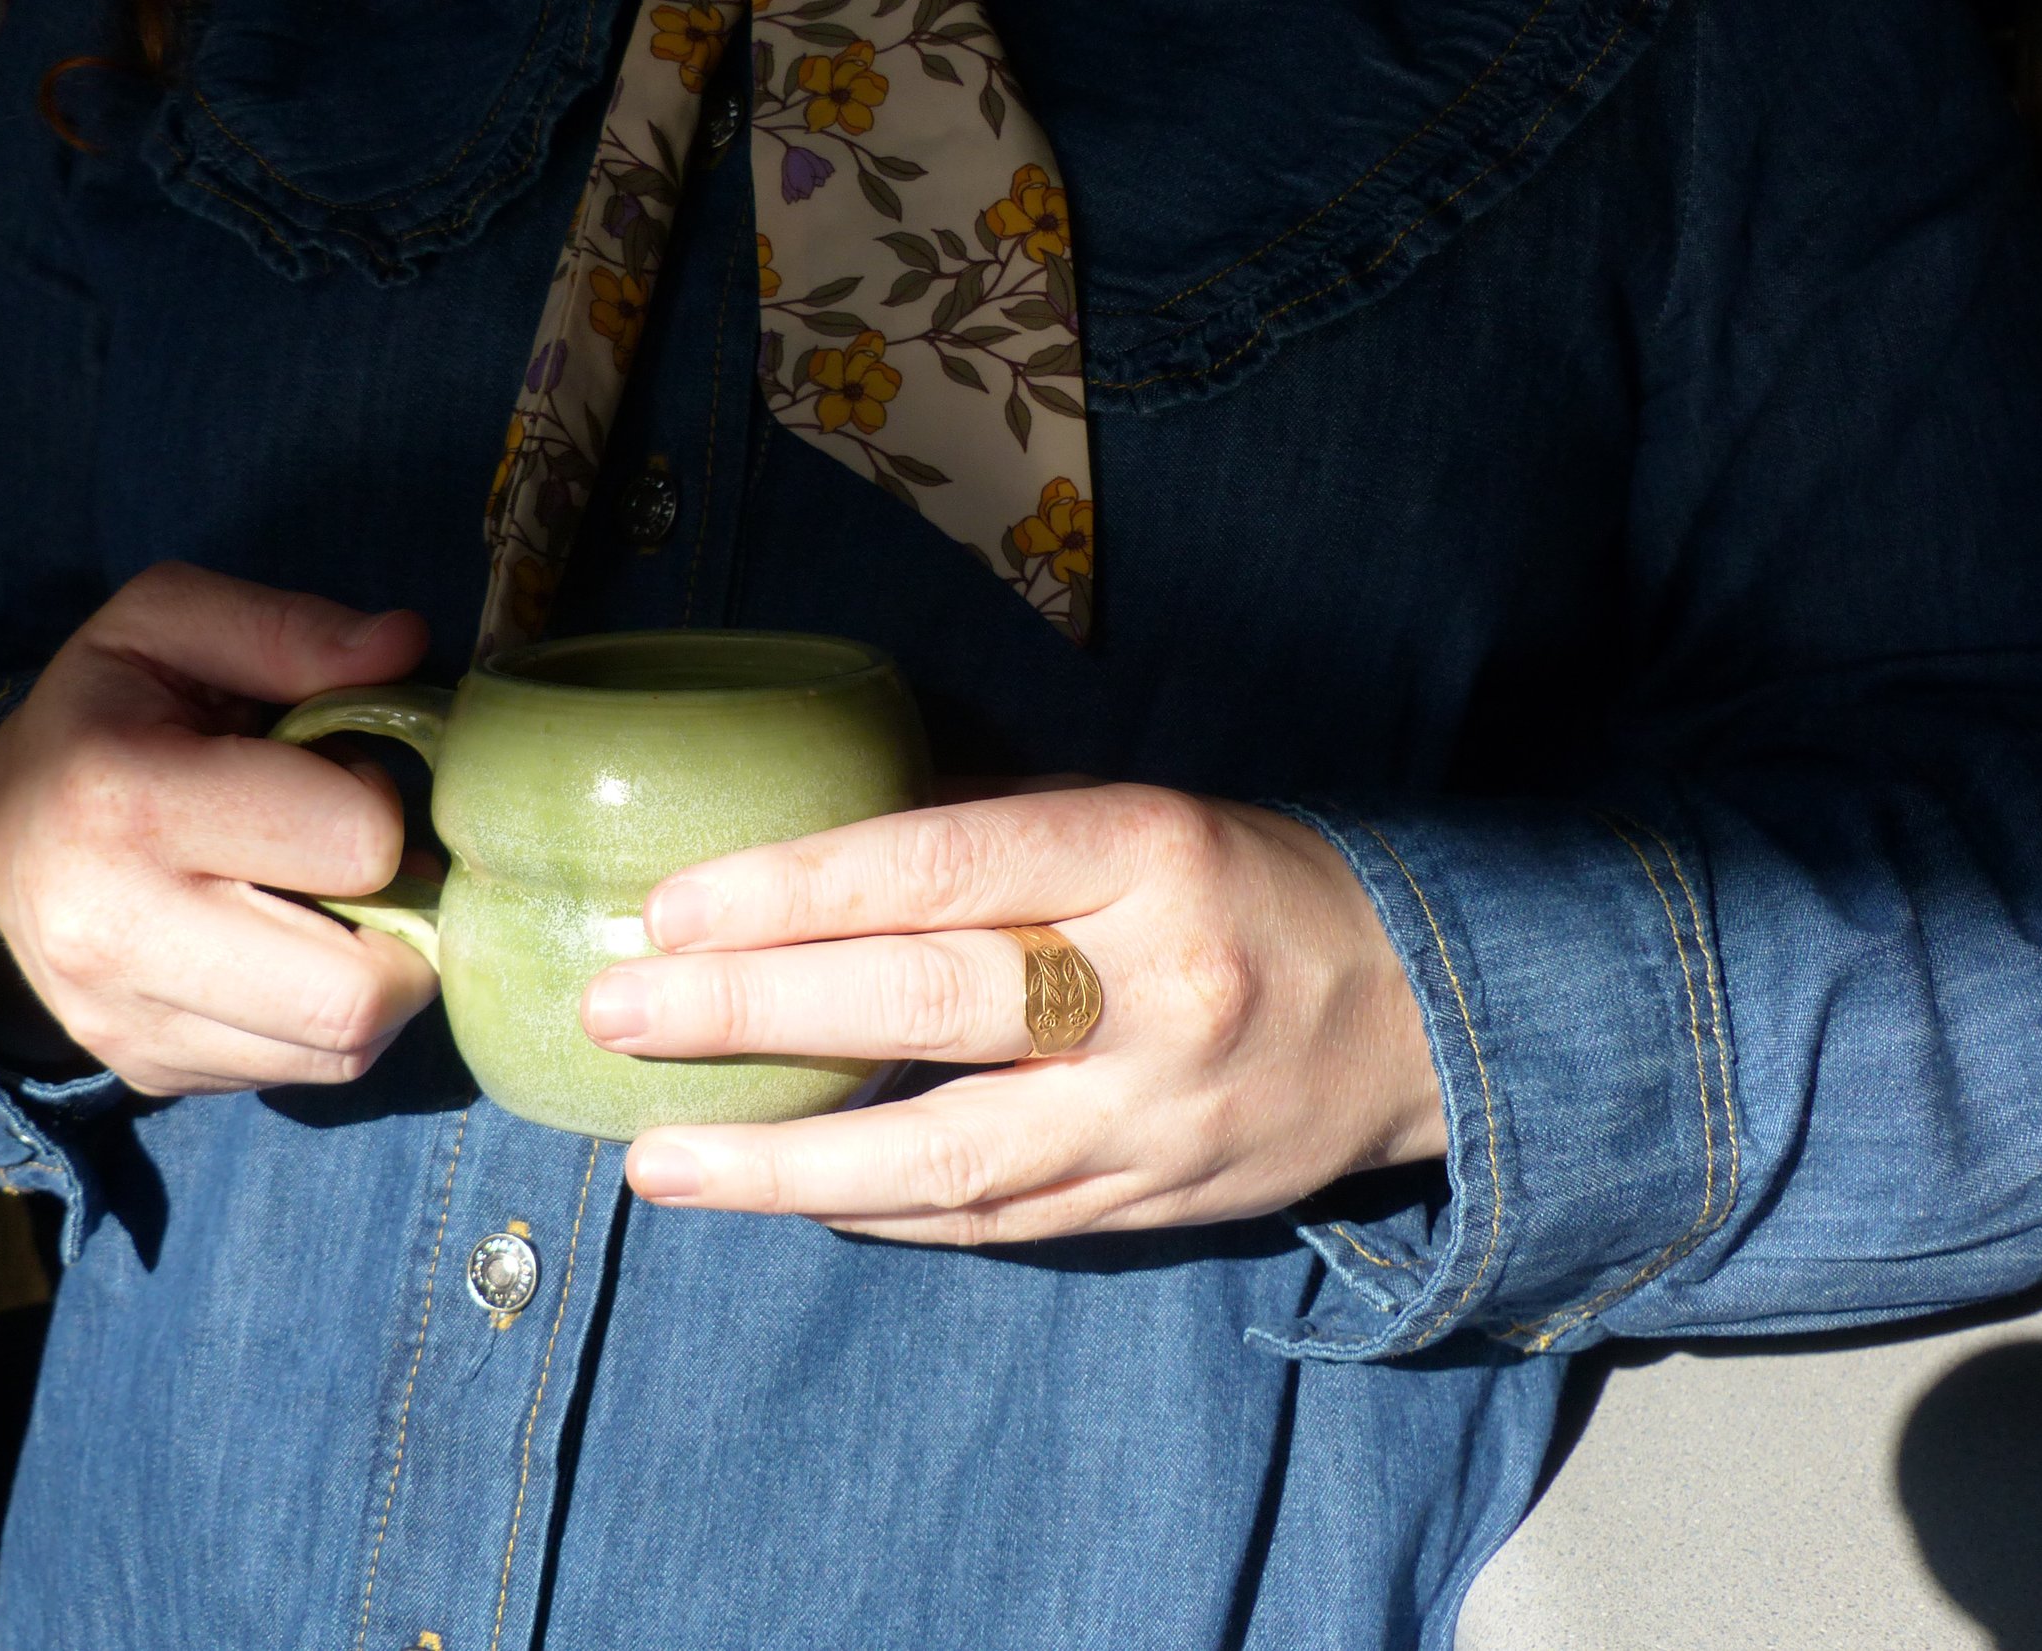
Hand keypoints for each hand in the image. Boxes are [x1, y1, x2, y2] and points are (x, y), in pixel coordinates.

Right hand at [0, 561, 439, 1095]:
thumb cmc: (100, 718)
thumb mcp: (169, 624)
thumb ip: (290, 630)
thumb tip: (406, 645)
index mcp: (128, 800)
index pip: (356, 844)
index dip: (375, 800)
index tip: (335, 776)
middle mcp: (117, 933)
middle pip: (359, 992)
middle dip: (407, 921)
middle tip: (369, 864)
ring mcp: (131, 1022)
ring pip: (348, 1048)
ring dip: (379, 976)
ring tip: (330, 904)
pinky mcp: (153, 1071)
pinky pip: (308, 1072)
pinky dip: (330, 1018)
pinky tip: (292, 951)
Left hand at [581, 786, 1445, 1243]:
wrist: (1421, 1017)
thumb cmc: (1245, 886)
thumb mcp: (1134, 818)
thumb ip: (985, 831)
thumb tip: (803, 846)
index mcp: (1148, 853)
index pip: (946, 863)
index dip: (799, 887)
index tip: (673, 907)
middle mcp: (1153, 989)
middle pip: (929, 1002)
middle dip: (755, 1010)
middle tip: (620, 1011)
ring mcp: (1154, 1117)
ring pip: (948, 1157)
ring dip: (786, 1165)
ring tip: (656, 1161)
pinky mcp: (1149, 1204)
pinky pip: (990, 1221)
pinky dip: (876, 1213)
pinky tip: (782, 1197)